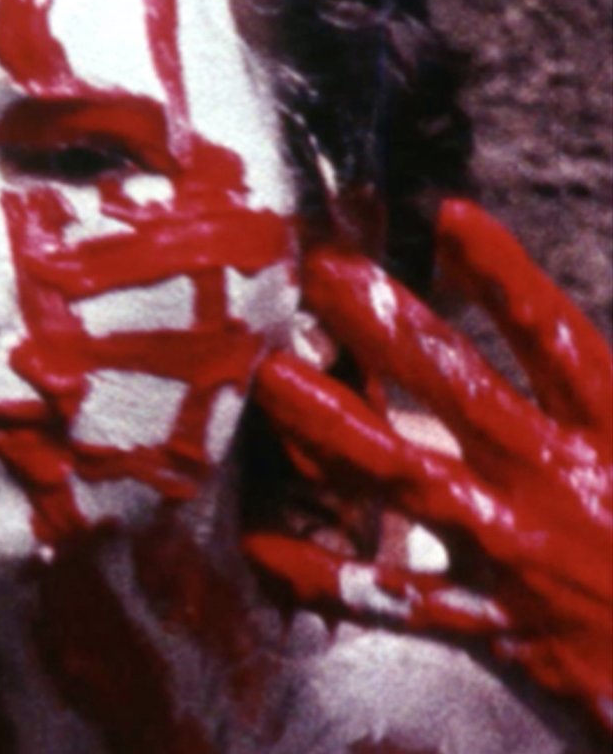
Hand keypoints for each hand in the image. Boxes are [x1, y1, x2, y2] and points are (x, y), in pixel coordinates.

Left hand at [243, 201, 611, 732]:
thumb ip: (592, 395)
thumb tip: (556, 348)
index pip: (556, 341)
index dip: (507, 279)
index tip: (450, 217)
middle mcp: (556, 484)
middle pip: (459, 391)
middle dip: (386, 330)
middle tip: (320, 273)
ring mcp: (518, 554)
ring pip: (410, 481)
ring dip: (334, 428)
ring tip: (269, 380)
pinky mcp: (497, 624)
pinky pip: (399, 601)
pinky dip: (331, 578)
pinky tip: (263, 549)